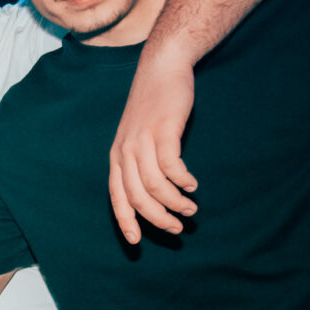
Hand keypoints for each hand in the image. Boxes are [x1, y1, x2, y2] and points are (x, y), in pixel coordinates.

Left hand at [109, 44, 200, 244]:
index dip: (126, 220)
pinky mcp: (163, 129)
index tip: (136, 241)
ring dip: (174, 202)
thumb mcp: (138, 136)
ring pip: (154, 185)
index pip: (116, 196)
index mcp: (117, 155)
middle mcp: (126, 150)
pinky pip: (171, 165)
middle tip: (177, 228)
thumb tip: (152, 193)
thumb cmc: (153, 106)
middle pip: (137, 196)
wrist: (162, 68)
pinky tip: (192, 184)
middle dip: (157, 218)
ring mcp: (143, 139)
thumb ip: (140, 161)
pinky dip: (181, 180)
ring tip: (190, 209)